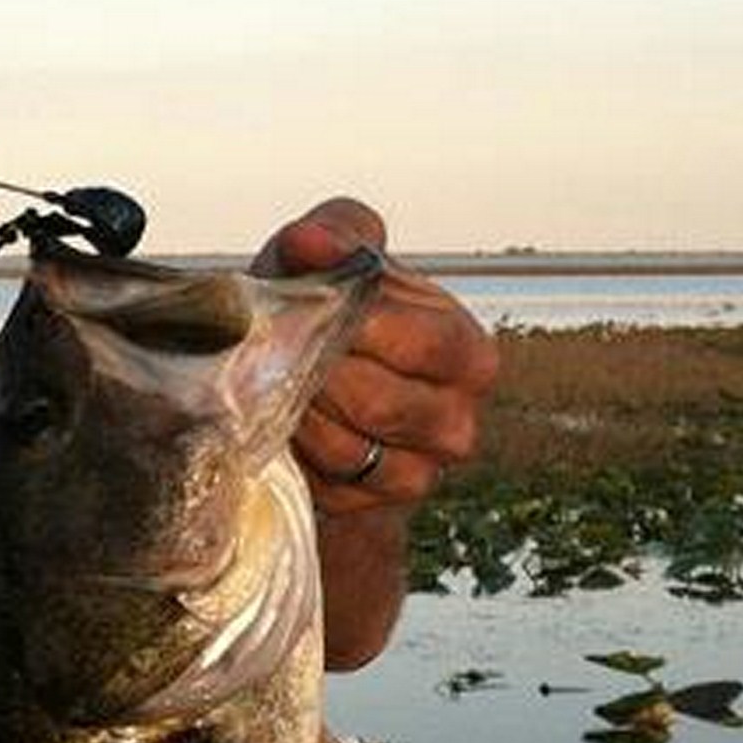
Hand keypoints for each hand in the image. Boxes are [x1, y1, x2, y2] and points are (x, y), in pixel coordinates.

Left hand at [256, 199, 496, 514]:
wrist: (298, 400)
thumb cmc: (324, 319)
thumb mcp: (329, 261)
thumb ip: (333, 233)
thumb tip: (310, 241)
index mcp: (466, 349)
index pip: (423, 338)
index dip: (358, 325)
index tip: (308, 307)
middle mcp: (457, 417)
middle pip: (381, 400)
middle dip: (318, 375)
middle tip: (277, 355)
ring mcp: (423, 470)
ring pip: (351, 448)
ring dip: (300, 417)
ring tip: (276, 388)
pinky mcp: (378, 509)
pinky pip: (331, 486)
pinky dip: (300, 457)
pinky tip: (286, 431)